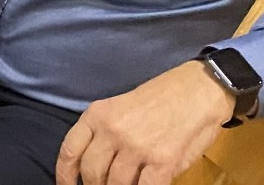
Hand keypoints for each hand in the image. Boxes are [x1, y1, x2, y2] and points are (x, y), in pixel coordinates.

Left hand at [55, 61, 233, 184]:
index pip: (70, 151)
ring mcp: (137, 147)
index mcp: (97, 115)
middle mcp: (112, 131)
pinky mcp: (162, 161)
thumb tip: (95, 166)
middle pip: (91, 172)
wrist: (199, 89)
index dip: (64, 174)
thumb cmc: (161, 98)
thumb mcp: (119, 106)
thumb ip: (104, 133)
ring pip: (116, 184)